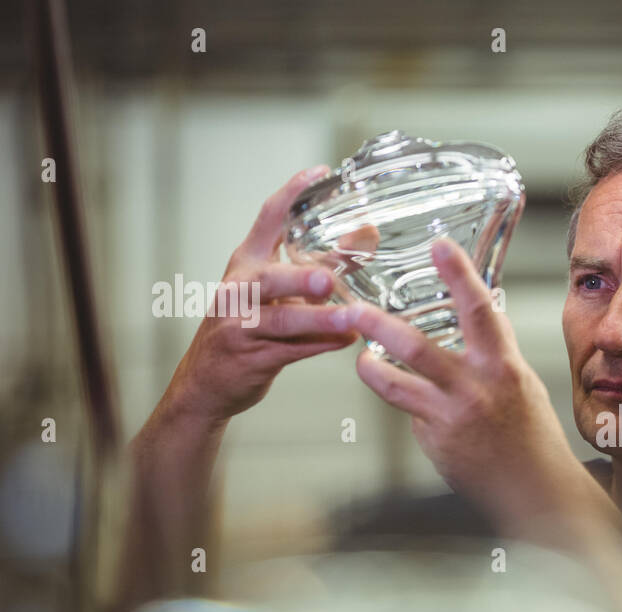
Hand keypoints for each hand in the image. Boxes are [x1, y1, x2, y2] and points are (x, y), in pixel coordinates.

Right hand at [162, 165, 359, 425]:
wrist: (207, 382)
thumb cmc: (249, 327)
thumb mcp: (280, 290)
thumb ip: (324, 266)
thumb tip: (367, 237)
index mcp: (246, 263)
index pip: (267, 219)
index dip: (291, 194)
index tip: (320, 172)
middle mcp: (239, 290)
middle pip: (267, 278)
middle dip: (298, 278)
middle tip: (327, 279)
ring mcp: (240, 326)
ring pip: (280, 320)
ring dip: (317, 320)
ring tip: (351, 319)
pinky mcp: (250, 359)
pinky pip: (288, 351)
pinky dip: (319, 346)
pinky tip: (345, 341)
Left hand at [344, 238, 588, 529]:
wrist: (534, 490)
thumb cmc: (532, 436)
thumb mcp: (523, 383)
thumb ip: (496, 350)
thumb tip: (481, 314)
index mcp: (502, 367)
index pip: (480, 310)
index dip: (459, 275)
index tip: (440, 246)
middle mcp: (475, 389)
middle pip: (416, 346)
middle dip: (378, 323)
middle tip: (352, 308)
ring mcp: (450, 417)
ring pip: (393, 383)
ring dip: (368, 366)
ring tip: (360, 356)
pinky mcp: (434, 442)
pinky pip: (408, 413)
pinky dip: (407, 404)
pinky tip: (417, 407)